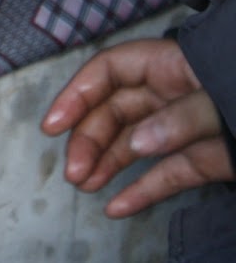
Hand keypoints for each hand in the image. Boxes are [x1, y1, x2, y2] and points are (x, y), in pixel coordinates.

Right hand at [41, 38, 234, 217]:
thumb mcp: (221, 98)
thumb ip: (181, 118)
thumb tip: (140, 141)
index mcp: (171, 65)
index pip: (109, 71)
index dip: (77, 94)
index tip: (53, 124)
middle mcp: (171, 94)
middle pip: (115, 111)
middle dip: (89, 139)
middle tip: (73, 171)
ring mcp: (186, 129)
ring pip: (134, 144)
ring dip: (107, 164)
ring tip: (86, 185)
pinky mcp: (204, 160)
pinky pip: (166, 175)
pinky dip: (142, 190)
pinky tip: (119, 207)